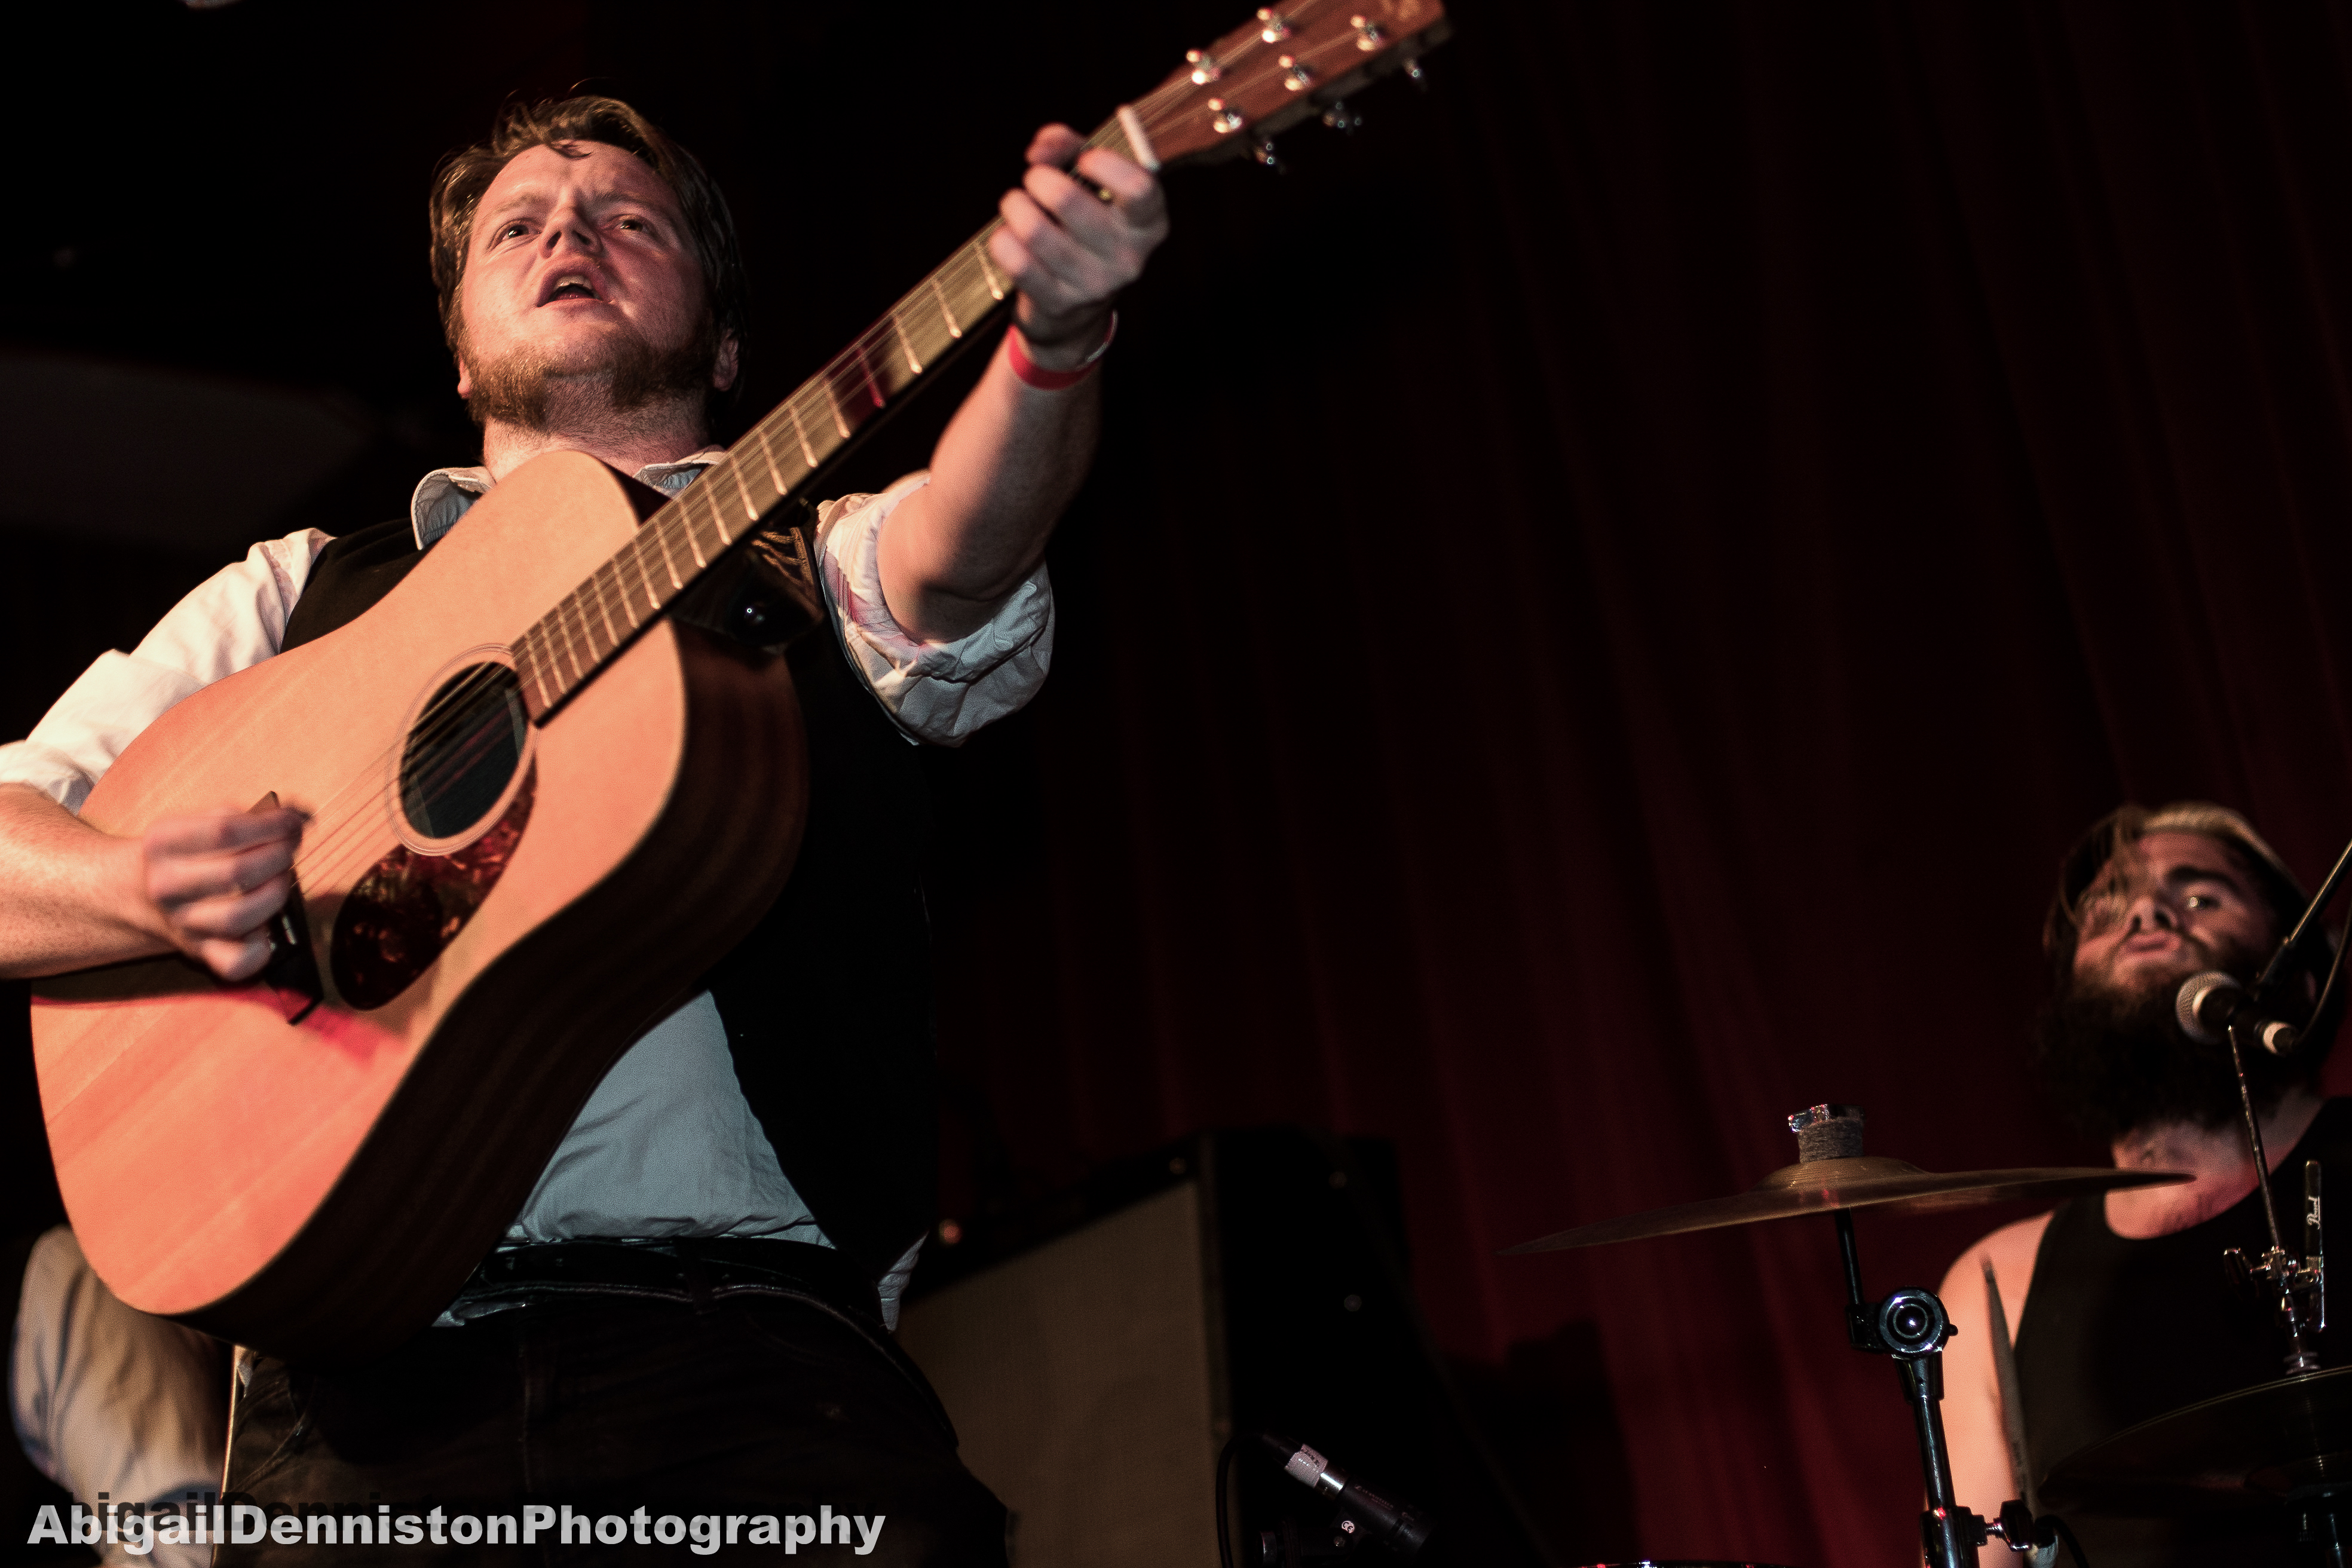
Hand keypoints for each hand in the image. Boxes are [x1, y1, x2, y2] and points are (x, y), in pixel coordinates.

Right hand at [140, 806, 305, 981]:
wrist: (142, 893)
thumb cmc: (193, 851)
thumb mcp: (206, 821)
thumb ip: (255, 815)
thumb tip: (303, 816)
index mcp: (163, 843)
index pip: (225, 832)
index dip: (272, 826)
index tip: (293, 823)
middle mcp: (166, 885)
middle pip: (236, 873)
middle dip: (278, 858)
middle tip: (289, 850)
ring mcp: (181, 922)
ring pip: (239, 916)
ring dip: (275, 894)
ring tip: (282, 878)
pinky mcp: (199, 952)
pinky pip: (235, 963)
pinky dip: (261, 949)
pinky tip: (269, 927)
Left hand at [990, 124, 1168, 366]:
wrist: (1075, 308)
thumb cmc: (1083, 224)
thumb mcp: (1088, 180)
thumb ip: (1067, 147)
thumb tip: (1038, 152)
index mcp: (1148, 223)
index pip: (1138, 188)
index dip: (1103, 164)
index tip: (1083, 160)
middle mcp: (1129, 257)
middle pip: (1067, 199)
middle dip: (1038, 179)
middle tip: (1035, 181)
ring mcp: (1095, 285)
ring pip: (1034, 229)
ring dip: (1015, 207)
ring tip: (1017, 207)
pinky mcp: (1059, 304)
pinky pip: (1016, 261)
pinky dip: (1003, 240)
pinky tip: (1009, 237)